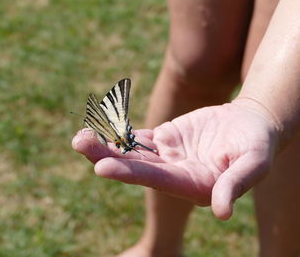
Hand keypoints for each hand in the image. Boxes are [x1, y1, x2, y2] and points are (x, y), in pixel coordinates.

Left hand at [72, 100, 278, 219]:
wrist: (251, 126)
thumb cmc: (258, 144)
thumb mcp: (254, 163)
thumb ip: (236, 184)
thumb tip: (223, 212)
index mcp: (193, 184)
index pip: (157, 179)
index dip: (130, 172)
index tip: (101, 167)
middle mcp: (175, 174)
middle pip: (135, 167)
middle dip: (107, 157)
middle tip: (80, 144)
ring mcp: (167, 156)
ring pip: (131, 152)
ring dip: (105, 145)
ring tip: (79, 137)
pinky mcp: (164, 140)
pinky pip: (137, 137)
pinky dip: (118, 133)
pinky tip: (98, 128)